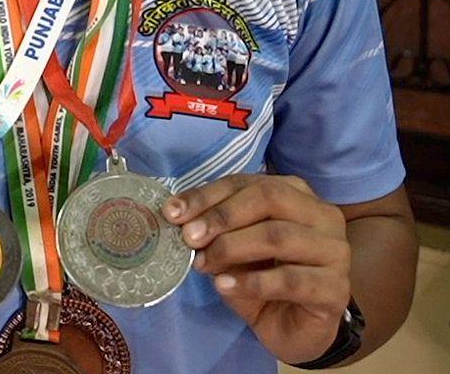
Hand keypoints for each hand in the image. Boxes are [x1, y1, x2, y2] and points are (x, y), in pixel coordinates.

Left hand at [162, 173, 350, 364]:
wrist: (293, 326)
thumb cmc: (262, 274)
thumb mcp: (232, 244)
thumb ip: (214, 226)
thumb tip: (178, 216)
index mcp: (295, 192)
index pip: (245, 183)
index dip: (206, 195)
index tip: (173, 213)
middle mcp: (321, 214)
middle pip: (267, 199)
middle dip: (221, 216)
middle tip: (189, 237)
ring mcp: (334, 250)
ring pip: (277, 236)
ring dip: (231, 248)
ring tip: (202, 264)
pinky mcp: (336, 289)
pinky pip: (289, 280)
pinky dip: (250, 282)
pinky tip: (224, 286)